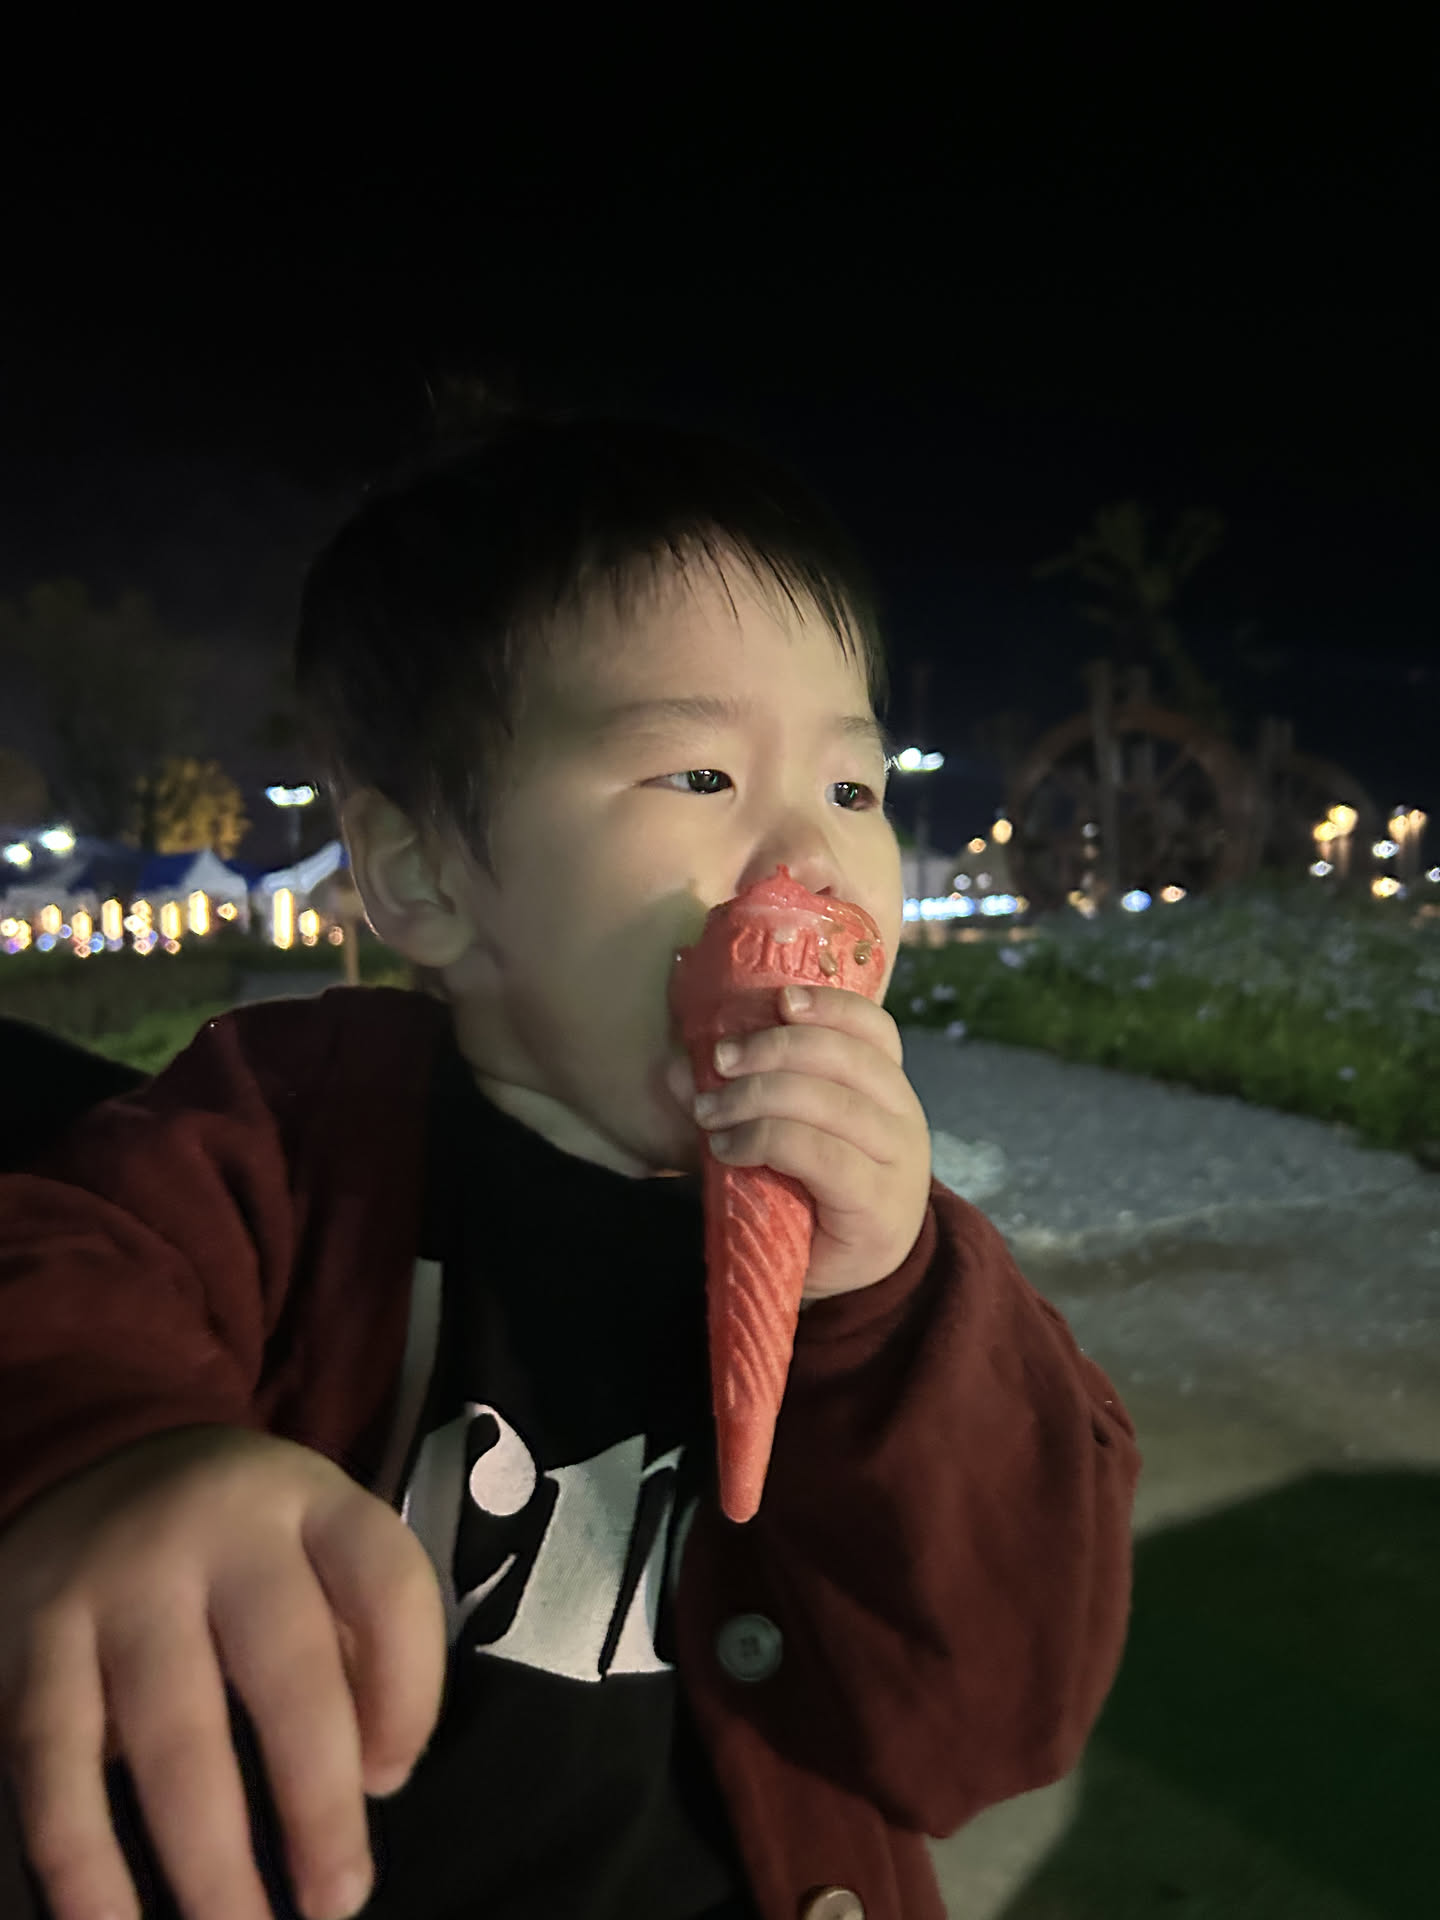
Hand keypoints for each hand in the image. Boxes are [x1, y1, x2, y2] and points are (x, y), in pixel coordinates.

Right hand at [0, 1425, 446, 1919]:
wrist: (93, 1461)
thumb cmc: (239, 1542)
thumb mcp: (313, 1541)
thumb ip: (357, 1633)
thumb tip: (375, 1777)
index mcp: (309, 1501)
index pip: (388, 1584)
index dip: (410, 1690)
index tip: (394, 1780)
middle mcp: (218, 1532)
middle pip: (287, 1672)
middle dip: (318, 1804)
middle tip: (339, 1901)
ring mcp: (120, 1583)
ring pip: (175, 1735)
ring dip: (211, 1857)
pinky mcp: (33, 1639)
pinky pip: (56, 1765)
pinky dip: (83, 1861)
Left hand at [667, 982, 931, 1300]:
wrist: (853, 1279)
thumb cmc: (812, 1195)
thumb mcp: (782, 1134)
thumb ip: (739, 1096)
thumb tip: (677, 1068)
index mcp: (889, 1088)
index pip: (874, 1030)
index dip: (829, 1007)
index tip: (779, 1000)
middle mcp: (904, 1117)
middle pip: (845, 1058)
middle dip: (772, 1050)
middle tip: (718, 1064)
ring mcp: (896, 1162)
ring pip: (829, 1102)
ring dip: (757, 1098)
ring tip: (710, 1115)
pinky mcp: (876, 1204)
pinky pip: (819, 1153)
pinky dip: (765, 1141)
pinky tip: (729, 1150)